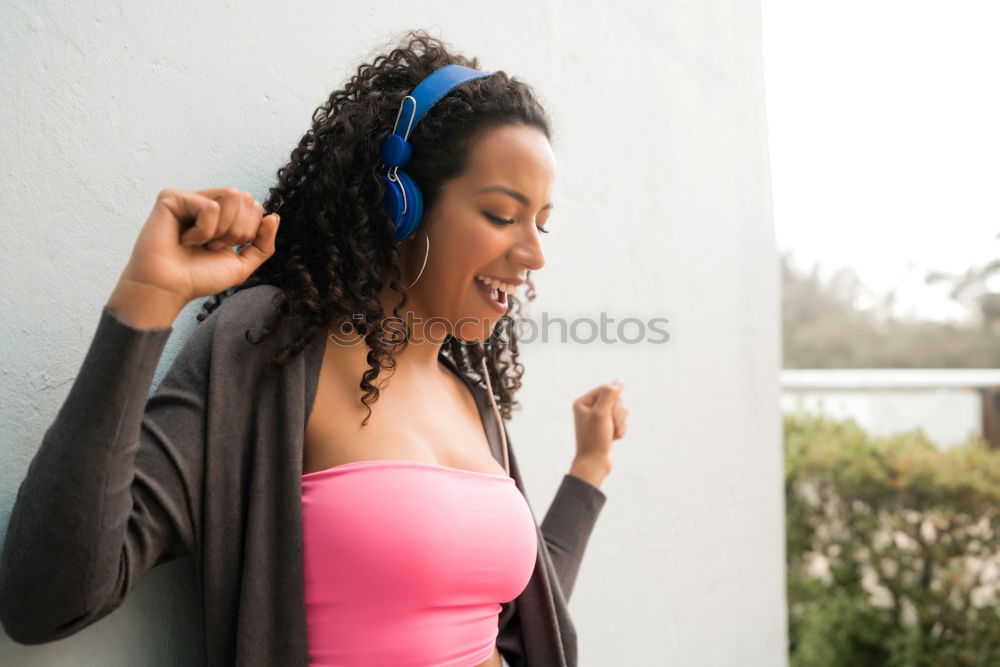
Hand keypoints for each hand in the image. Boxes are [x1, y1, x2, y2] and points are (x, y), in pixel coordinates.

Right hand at [116, 187, 279, 306]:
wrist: (168, 289)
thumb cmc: (198, 278)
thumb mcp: (241, 264)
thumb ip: (263, 244)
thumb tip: (274, 216)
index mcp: (222, 215)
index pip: (255, 207)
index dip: (249, 232)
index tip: (222, 248)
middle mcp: (206, 202)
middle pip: (247, 198)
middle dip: (238, 230)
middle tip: (212, 246)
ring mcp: (189, 198)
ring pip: (233, 196)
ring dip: (223, 229)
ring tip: (201, 242)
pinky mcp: (172, 197)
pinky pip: (210, 207)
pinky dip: (203, 231)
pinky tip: (184, 239)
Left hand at [572, 379, 628, 472]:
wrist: (595, 463)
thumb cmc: (594, 439)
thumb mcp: (601, 413)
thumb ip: (610, 394)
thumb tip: (621, 380)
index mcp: (583, 401)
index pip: (607, 389)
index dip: (612, 402)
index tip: (605, 415)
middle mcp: (591, 408)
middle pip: (616, 400)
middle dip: (616, 414)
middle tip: (606, 427)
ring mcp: (600, 418)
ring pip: (622, 411)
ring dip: (619, 424)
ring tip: (608, 434)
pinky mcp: (608, 427)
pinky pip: (623, 422)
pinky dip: (620, 431)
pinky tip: (611, 439)